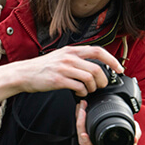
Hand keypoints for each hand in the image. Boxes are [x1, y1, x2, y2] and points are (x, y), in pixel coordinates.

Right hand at [0, 46, 123, 105]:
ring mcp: (64, 68)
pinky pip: (79, 87)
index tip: (119, 69)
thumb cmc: (43, 67)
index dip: (112, 60)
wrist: (24, 73)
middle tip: (102, 86)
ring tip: (89, 91)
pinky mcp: (58, 80)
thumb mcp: (61, 57)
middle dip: (104, 79)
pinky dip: (83, 93)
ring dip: (93, 87)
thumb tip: (94, 66)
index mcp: (72, 50)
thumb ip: (76, 59)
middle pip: (97, 67)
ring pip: (90, 78)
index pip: (98, 51)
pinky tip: (80, 93)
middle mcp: (69, 57)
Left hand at [75, 100, 139, 144]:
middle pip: (82, 138)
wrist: (119, 139)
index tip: (85, 135)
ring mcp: (89, 138)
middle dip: (80, 123)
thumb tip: (135, 138)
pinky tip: (81, 106)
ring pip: (79, 129)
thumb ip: (135, 135)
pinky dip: (79, 115)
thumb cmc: (123, 139)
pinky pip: (79, 124)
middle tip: (82, 110)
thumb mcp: (131, 136)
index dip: (87, 142)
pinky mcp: (86, 130)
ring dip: (78, 116)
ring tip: (81, 105)